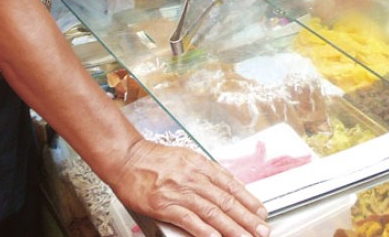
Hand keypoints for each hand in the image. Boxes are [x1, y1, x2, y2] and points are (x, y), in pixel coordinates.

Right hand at [109, 140, 269, 236]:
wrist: (127, 158)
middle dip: (247, 218)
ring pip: (213, 212)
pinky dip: (205, 230)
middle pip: (226, 200)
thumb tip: (226, 187)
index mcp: (200, 165)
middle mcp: (193, 178)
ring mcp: (180, 192)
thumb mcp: (186, 158)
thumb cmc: (154, 160)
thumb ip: (205, 172)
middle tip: (262, 230)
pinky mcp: (165, 205)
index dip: (248, 200)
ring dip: (233, 227)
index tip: (261, 212)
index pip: (231, 185)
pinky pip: (189, 219)